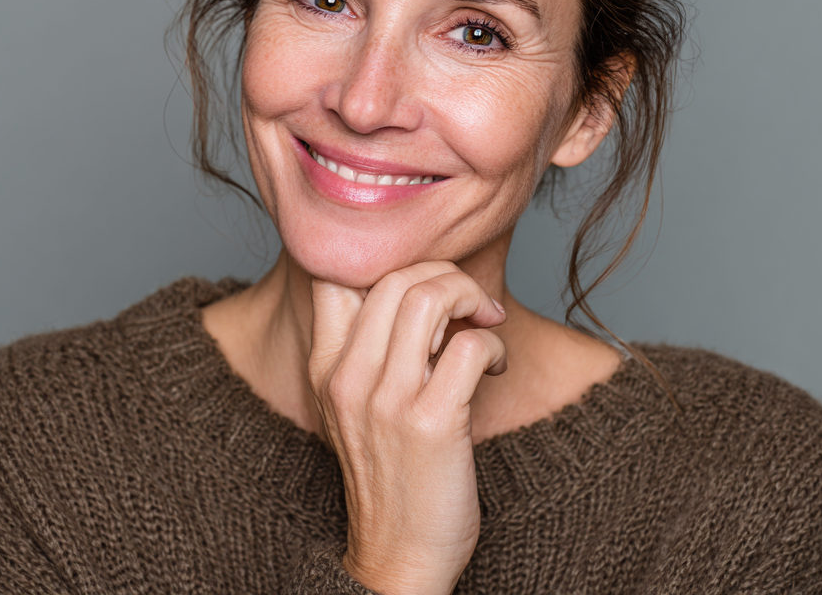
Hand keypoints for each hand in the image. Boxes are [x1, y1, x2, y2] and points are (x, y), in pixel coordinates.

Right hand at [308, 261, 506, 594]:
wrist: (400, 559)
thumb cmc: (391, 477)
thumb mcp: (356, 406)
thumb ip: (373, 349)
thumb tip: (424, 290)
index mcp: (325, 368)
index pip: (335, 275)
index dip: (387, 263)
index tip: (424, 287)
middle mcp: (349, 378)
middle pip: (393, 277)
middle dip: (446, 275)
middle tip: (472, 304)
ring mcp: (387, 400)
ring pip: (428, 299)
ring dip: (471, 298)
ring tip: (486, 322)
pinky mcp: (431, 423)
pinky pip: (469, 346)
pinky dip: (493, 343)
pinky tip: (496, 365)